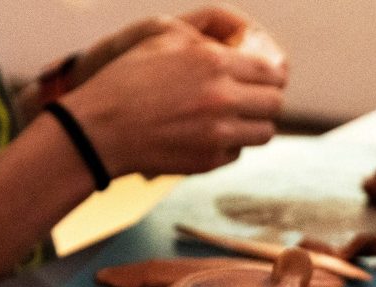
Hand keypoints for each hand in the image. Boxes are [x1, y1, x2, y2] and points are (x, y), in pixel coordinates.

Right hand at [61, 19, 286, 177]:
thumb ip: (208, 37)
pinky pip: (238, 152)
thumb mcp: (163, 38)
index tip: (266, 78)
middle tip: (252, 99)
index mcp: (215, 62)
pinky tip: (207, 135)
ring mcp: (219, 133)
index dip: (273, 75)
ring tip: (233, 118)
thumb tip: (245, 44)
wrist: (99, 129)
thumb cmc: (127, 78)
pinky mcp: (210, 160)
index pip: (274, 72)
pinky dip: (229, 145)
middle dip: (266, 100)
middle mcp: (223, 98)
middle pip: (275, 103)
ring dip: (253, 124)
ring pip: (264, 132)